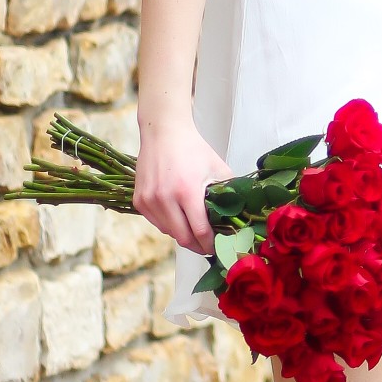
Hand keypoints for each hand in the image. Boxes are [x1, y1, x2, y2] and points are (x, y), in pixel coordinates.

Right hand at [133, 117, 233, 254]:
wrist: (163, 132)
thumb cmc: (193, 149)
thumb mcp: (217, 168)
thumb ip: (230, 192)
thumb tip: (241, 214)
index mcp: (186, 191)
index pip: (200, 231)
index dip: (210, 244)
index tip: (218, 248)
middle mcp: (164, 198)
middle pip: (183, 238)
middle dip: (198, 246)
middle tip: (208, 247)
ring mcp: (149, 200)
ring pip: (169, 232)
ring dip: (183, 235)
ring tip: (195, 231)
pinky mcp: (139, 200)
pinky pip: (157, 223)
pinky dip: (169, 225)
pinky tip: (179, 218)